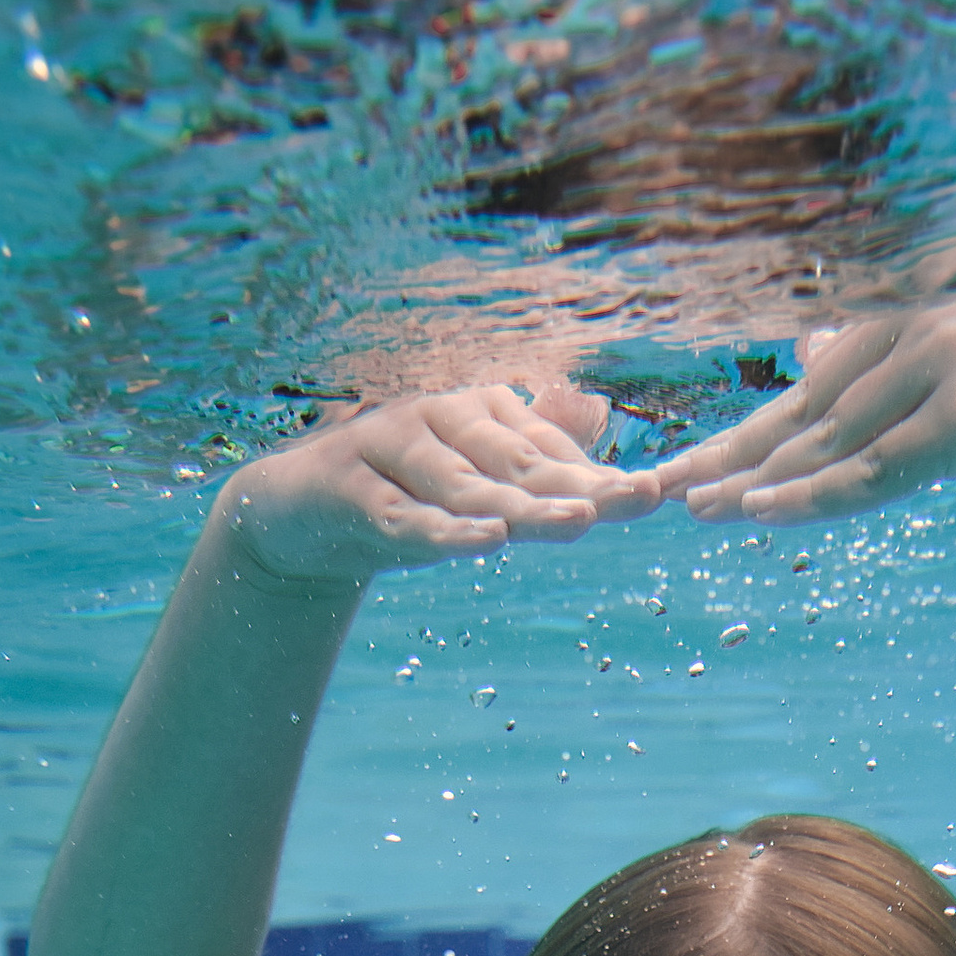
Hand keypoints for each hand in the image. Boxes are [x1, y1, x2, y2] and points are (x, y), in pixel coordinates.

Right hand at [219, 379, 658, 584]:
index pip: (549, 451)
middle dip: (581, 484)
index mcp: (478, 415)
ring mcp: (391, 450)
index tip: (661, 493)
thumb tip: (599, 423)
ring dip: (524, 505)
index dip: (603, 474)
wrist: (294, 514)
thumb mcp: (470, 483)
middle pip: (519, 462)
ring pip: (467, 486)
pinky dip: (445, 531)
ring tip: (580, 521)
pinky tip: (486, 541)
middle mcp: (441, 420)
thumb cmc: (398, 495)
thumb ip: (528, 458)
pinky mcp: (350, 491)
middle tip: (641, 498)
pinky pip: (405, 518)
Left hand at [655, 277, 955, 524]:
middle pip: (805, 405)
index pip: (818, 380)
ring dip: (754, 478)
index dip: (754, 424)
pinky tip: (757, 510)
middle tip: (653, 486)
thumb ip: (909, 371)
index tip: (694, 460)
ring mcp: (947, 367)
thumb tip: (823, 359)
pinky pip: (875, 469)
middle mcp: (923, 329)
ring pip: (830, 439)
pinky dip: (812, 493)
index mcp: (921, 315)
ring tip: (687, 507)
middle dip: (728, 449)